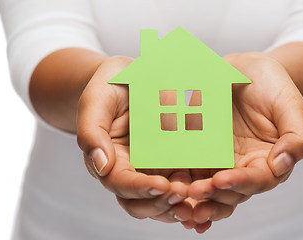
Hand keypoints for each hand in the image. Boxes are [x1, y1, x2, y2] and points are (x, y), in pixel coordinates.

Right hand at [77, 56, 192, 222]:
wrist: (133, 73)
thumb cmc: (111, 85)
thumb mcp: (96, 101)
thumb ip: (92, 132)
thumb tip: (102, 167)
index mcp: (111, 160)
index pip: (121, 183)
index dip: (140, 188)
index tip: (161, 185)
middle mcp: (132, 171)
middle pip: (142, 203)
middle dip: (161, 203)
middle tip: (182, 194)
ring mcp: (155, 169)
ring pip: (164, 201)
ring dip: (179, 205)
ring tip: (197, 196)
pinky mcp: (176, 162)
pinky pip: (185, 183)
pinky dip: (195, 193)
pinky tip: (210, 189)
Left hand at [186, 52, 302, 229]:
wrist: (247, 70)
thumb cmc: (273, 86)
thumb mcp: (291, 105)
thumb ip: (296, 136)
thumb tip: (284, 164)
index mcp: (268, 162)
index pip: (257, 181)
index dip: (240, 183)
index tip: (222, 180)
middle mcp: (242, 168)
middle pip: (229, 193)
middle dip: (211, 196)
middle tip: (194, 191)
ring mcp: (218, 162)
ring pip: (206, 189)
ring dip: (192, 197)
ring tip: (176, 196)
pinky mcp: (198, 152)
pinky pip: (187, 170)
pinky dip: (177, 182)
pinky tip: (164, 186)